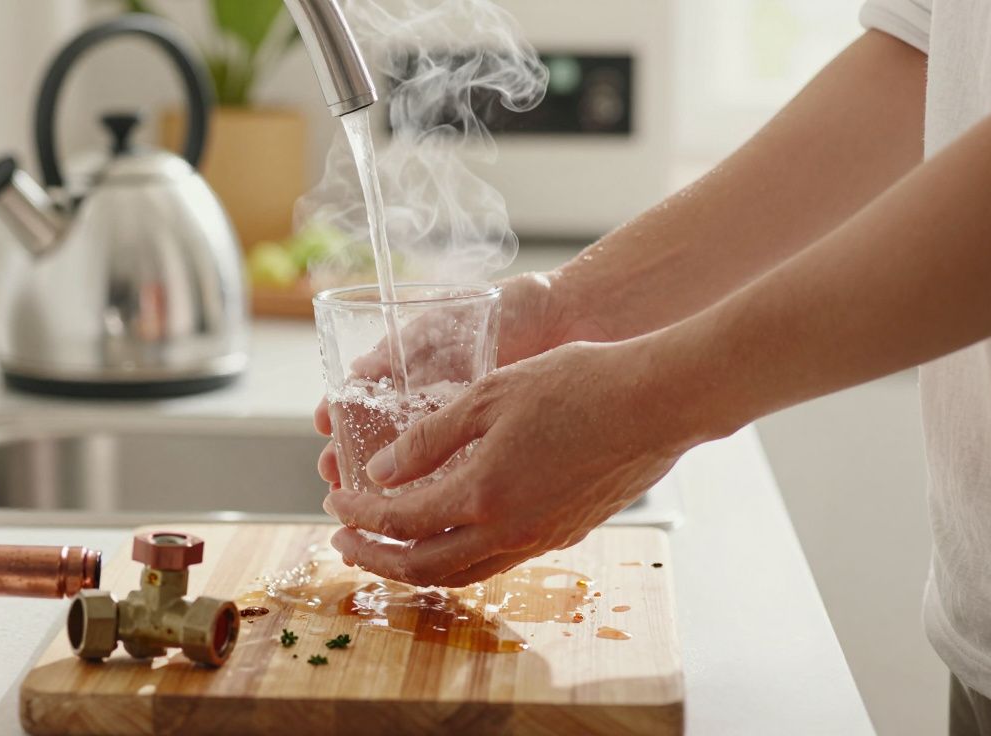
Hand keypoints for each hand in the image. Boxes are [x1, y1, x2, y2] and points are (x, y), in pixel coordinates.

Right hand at [315, 271, 573, 488]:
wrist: (578, 317)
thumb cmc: (515, 308)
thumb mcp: (448, 322)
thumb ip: (402, 345)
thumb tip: (355, 371)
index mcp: (419, 375)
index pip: (367, 403)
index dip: (343, 420)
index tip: (325, 431)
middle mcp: (437, 405)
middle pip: (384, 444)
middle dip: (355, 463)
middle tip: (336, 481)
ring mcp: (469, 431)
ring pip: (419, 469)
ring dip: (388, 489)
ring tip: (367, 505)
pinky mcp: (500, 450)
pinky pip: (462, 477)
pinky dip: (440, 494)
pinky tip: (425, 508)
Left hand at [320, 340, 713, 586]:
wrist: (656, 402)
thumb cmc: (576, 385)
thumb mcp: (489, 396)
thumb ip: (429, 438)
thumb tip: (383, 471)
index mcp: (482, 494)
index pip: (399, 521)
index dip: (359, 515)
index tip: (335, 502)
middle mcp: (508, 530)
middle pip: (423, 566)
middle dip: (374, 558)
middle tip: (342, 543)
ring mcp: (540, 538)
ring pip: (461, 573)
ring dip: (414, 566)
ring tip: (386, 550)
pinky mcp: (564, 534)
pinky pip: (496, 562)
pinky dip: (457, 559)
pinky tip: (448, 536)